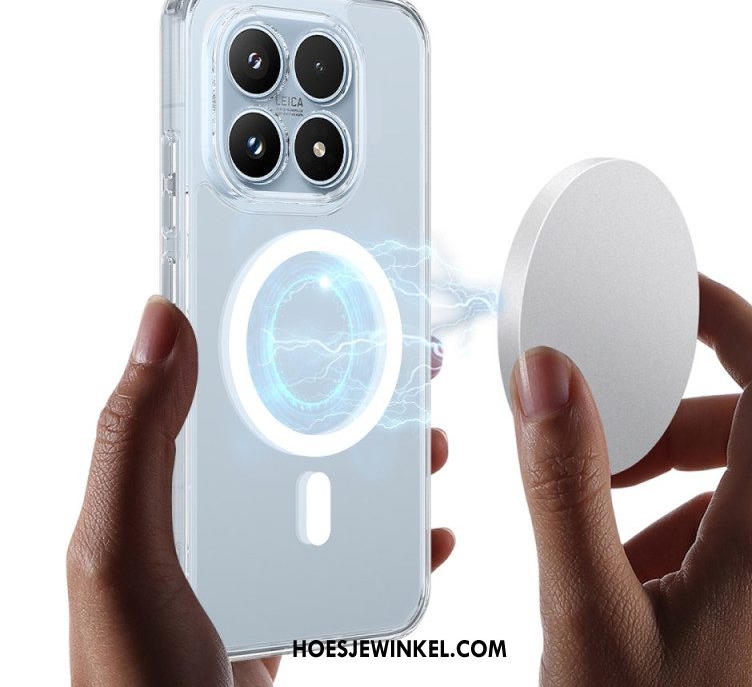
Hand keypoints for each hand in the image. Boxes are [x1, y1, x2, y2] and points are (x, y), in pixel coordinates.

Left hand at [68, 298, 453, 686]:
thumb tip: (159, 322)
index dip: (272, 337)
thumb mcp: (122, 554)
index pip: (219, 386)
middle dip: (355, 392)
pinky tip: (426, 532)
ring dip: (386, 459)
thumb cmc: (136, 677)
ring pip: (331, 484)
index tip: (328, 304)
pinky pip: (350, 550)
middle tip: (403, 367)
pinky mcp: (290, 599)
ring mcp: (256, 556)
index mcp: (166, 483)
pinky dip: (395, 536)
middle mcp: (211, 512)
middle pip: (294, 428)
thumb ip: (135, 441)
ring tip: (427, 445)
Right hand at [510, 275, 751, 685]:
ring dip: (676, 470)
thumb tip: (550, 374)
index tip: (675, 298)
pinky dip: (678, 519)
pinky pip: (736, 535)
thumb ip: (565, 483)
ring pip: (748, 485)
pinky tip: (628, 561)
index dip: (731, 320)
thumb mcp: (586, 612)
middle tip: (613, 436)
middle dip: (681, 411)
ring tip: (608, 502)